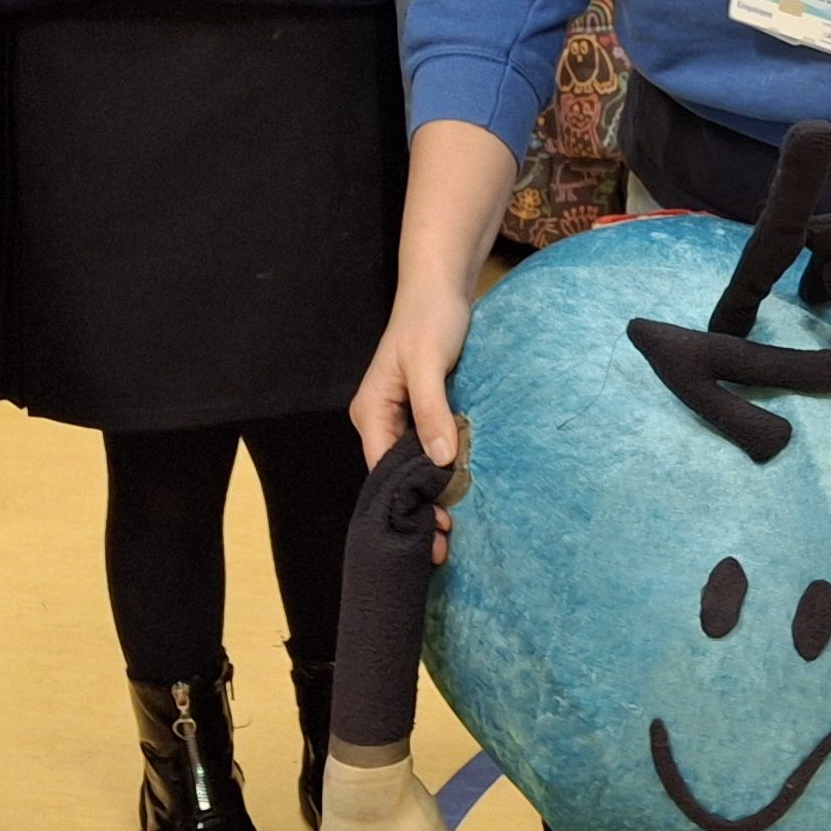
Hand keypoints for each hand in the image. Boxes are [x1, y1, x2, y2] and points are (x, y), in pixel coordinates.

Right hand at [354, 284, 474, 562]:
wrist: (440, 287)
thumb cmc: (429, 320)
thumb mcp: (429, 364)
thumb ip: (432, 411)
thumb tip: (442, 460)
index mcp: (371, 413)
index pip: (382, 470)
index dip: (406, 502)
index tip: (433, 531)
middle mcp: (380, 419)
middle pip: (395, 475)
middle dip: (417, 508)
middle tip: (446, 544)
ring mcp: (400, 416)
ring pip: (412, 466)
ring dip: (431, 494)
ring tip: (453, 529)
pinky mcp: (421, 411)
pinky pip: (427, 449)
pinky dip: (441, 472)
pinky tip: (459, 492)